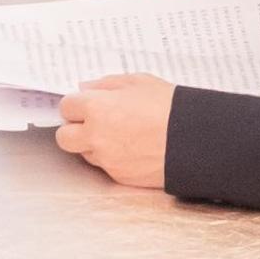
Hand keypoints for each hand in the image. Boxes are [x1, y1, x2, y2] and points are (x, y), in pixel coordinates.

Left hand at [52, 76, 174, 191]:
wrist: (195, 141)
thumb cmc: (170, 107)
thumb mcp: (139, 82)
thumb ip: (106, 84)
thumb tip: (86, 88)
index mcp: (96, 108)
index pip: (66, 107)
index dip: (76, 105)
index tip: (86, 104)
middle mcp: (95, 136)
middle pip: (64, 137)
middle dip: (74, 128)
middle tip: (92, 122)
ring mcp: (106, 159)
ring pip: (84, 153)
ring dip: (92, 144)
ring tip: (118, 134)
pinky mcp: (119, 176)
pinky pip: (105, 166)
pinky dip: (112, 158)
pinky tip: (131, 148)